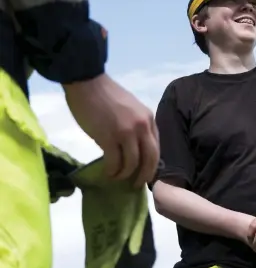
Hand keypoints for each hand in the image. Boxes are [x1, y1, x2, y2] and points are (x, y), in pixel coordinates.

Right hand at [63, 73, 158, 187]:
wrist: (87, 82)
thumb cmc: (105, 94)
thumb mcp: (130, 109)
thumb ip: (135, 126)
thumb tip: (132, 148)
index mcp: (149, 119)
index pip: (156, 146)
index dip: (152, 163)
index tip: (145, 172)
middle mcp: (142, 127)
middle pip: (151, 158)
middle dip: (145, 175)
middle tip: (138, 185)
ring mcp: (127, 133)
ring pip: (132, 163)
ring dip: (125, 175)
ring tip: (117, 178)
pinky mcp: (109, 137)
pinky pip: (115, 162)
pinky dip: (112, 171)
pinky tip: (108, 174)